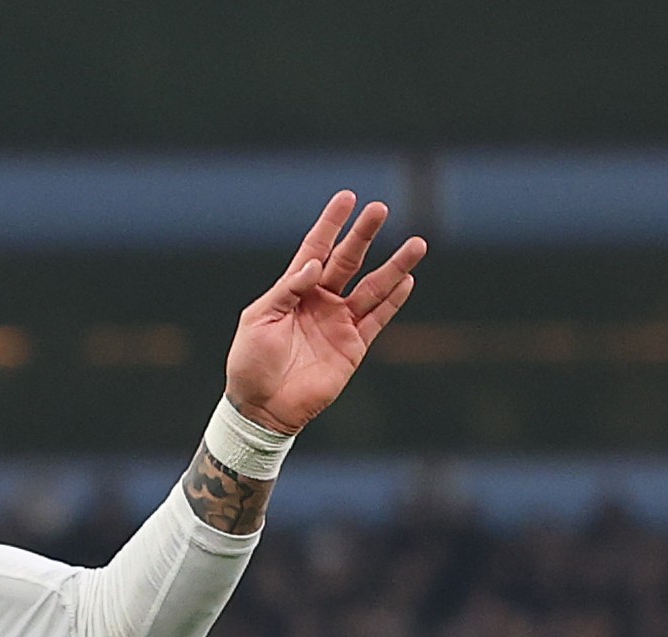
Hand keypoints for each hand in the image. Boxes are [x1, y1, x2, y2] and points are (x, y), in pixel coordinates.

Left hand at [225, 192, 426, 435]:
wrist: (262, 408)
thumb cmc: (251, 363)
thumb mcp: (258, 320)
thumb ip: (286, 290)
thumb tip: (314, 264)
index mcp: (292, 292)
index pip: (316, 249)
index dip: (331, 224)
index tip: (347, 197)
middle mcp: (319, 302)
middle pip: (348, 260)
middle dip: (364, 235)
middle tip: (380, 209)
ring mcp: (338, 323)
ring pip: (372, 287)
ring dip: (394, 267)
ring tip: (416, 244)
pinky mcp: (353, 346)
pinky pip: (378, 319)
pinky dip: (393, 301)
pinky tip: (407, 281)